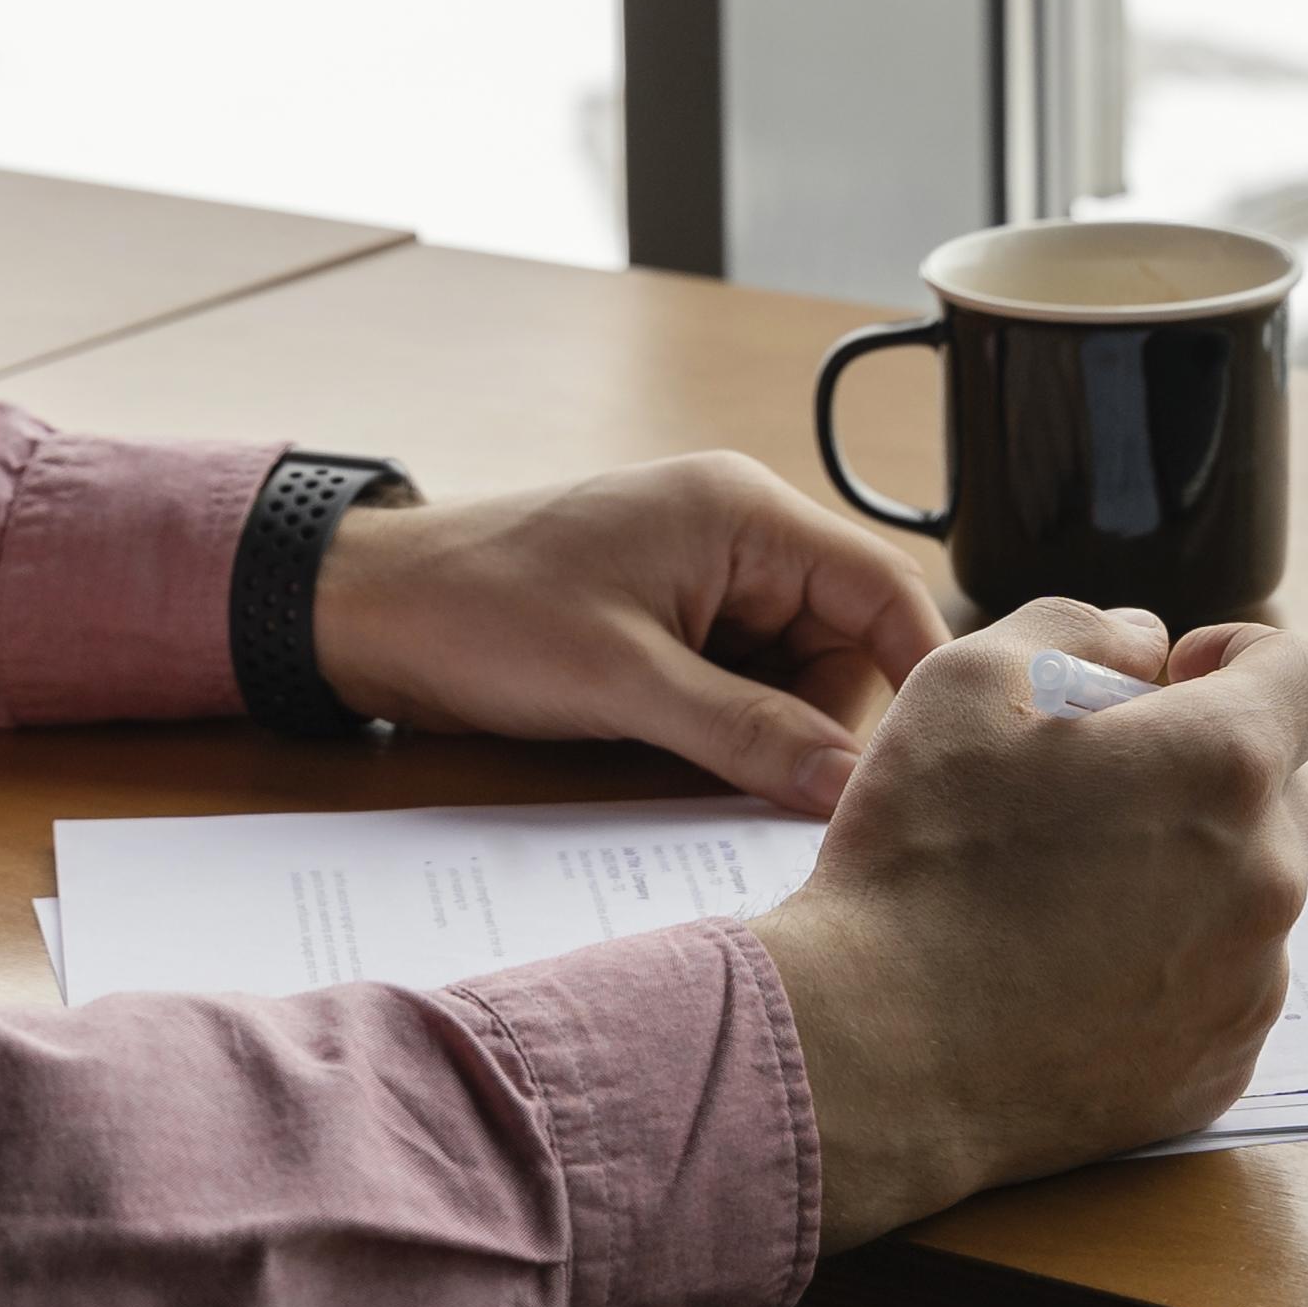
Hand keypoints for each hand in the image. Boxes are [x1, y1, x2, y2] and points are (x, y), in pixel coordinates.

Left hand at [303, 451, 948, 816]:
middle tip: (780, 792)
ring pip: (797, 678)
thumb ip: (748, 733)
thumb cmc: (486, 613)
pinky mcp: (672, 627)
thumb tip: (849, 786)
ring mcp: (706, 583)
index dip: (922, 674)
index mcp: (745, 514)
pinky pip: (743, 688)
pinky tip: (695, 770)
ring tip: (711, 776)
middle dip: (827, 723)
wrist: (370, 611)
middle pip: (848, 645)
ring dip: (774, 737)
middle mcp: (741, 538)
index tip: (937, 763)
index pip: (885, 589)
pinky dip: (734, 736)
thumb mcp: (625, 681)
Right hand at [742, 602, 1307, 1249]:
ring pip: (1253, 891)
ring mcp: (1251, 984)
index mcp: (1222, 766)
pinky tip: (1074, 969)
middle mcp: (1266, 877)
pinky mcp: (1220, 1065)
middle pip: (1286, 785)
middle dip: (1213, 766)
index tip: (1176, 679)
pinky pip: (1225, 984)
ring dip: (1193, 867)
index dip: (1247, 656)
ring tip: (1073, 888)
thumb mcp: (968, 682)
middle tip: (1101, 786)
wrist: (879, 1056)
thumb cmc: (920, 860)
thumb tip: (1140, 645)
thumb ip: (1077, 628)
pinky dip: (1172, 962)